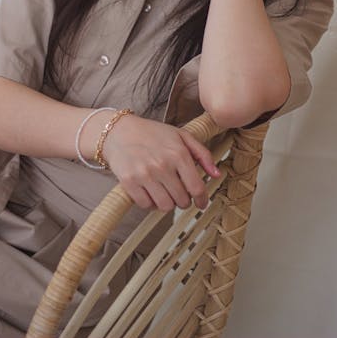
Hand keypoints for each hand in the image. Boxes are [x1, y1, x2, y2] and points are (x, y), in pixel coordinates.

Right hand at [102, 114, 220, 211]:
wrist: (119, 131)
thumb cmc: (152, 133)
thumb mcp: (181, 136)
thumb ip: (202, 154)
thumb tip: (217, 175)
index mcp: (178, 153)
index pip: (196, 188)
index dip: (202, 199)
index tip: (201, 203)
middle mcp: (162, 165)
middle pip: (182, 200)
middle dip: (184, 200)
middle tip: (180, 193)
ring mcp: (144, 175)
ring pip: (165, 206)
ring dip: (168, 203)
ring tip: (165, 192)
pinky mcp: (129, 182)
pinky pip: (146, 205)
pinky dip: (151, 203)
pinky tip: (151, 192)